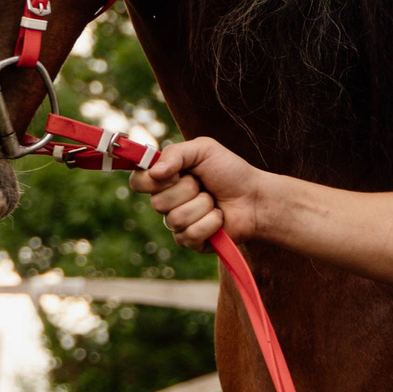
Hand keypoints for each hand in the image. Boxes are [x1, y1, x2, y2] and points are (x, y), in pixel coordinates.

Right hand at [131, 136, 266, 248]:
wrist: (255, 197)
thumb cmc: (230, 171)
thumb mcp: (204, 150)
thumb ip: (175, 153)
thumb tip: (154, 172)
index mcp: (165, 178)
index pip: (138, 182)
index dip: (151, 180)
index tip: (174, 173)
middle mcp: (167, 201)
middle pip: (158, 203)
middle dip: (188, 190)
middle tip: (203, 184)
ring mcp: (177, 223)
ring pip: (176, 219)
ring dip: (203, 206)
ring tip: (214, 201)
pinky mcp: (190, 241)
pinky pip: (189, 235)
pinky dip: (211, 222)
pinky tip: (219, 217)